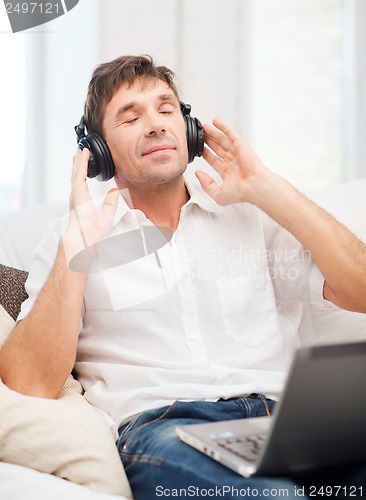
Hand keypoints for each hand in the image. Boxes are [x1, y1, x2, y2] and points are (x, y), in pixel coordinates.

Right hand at [63, 148, 118, 268]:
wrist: (85, 236)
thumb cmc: (93, 232)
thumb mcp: (107, 215)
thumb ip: (110, 203)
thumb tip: (115, 192)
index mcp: (82, 201)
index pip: (82, 183)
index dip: (83, 173)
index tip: (84, 164)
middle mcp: (77, 196)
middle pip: (77, 175)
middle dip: (79, 164)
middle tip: (80, 153)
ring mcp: (76, 193)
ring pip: (77, 172)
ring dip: (79, 160)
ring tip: (81, 150)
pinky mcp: (77, 191)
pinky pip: (79, 173)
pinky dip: (81, 163)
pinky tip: (82, 154)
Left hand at [195, 118, 266, 205]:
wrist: (254, 186)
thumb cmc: (240, 193)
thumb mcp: (217, 194)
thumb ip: (206, 184)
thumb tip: (198, 174)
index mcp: (227, 172)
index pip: (213, 160)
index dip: (205, 154)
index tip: (198, 149)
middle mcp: (232, 161)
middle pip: (217, 148)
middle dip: (208, 141)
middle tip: (200, 134)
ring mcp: (237, 152)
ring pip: (222, 139)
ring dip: (213, 132)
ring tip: (204, 126)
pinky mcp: (241, 145)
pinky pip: (230, 133)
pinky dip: (223, 127)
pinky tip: (215, 121)